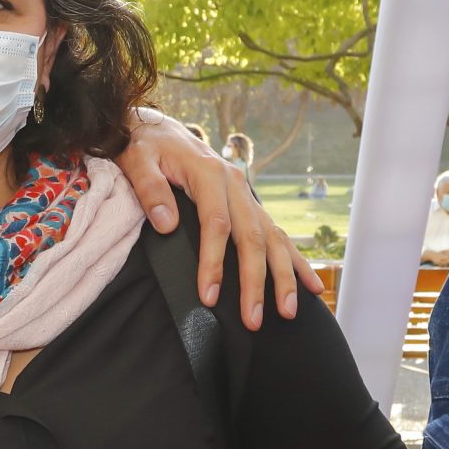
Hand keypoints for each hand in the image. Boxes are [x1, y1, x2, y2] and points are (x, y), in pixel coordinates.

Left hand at [119, 108, 323, 329]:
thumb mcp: (137, 160)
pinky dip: (295, 261)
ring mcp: (246, 195)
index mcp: (208, 172)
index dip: (214, 262)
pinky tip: (311, 286)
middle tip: (252, 319)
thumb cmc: (145, 147)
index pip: (217, 224)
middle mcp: (235, 184)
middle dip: (255, 282)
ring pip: (272, 238)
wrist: (158, 130)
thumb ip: (150, 189)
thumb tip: (168, 224)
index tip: (209, 296)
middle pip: (252, 237)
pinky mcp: (249, 205)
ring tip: (288, 312)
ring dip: (283, 277)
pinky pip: (277, 235)